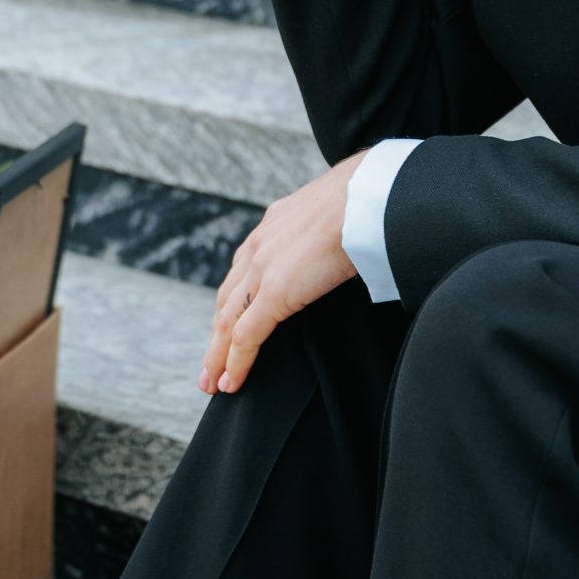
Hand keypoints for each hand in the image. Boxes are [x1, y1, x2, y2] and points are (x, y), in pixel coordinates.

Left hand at [201, 147, 369, 395]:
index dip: (233, 304)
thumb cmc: (367, 201)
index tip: (227, 327)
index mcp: (273, 225)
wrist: (368, 195)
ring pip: (228, 322)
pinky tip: (232, 383)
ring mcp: (263, 268)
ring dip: (218, 355)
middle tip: (209, 366)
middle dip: (216, 335)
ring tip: (214, 383)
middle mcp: (259, 245)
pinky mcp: (275, 292)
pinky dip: (237, 362)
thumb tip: (343, 248)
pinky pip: (247, 336)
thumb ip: (325, 235)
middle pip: (227, 299)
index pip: (243, 272)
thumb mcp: (335, 215)